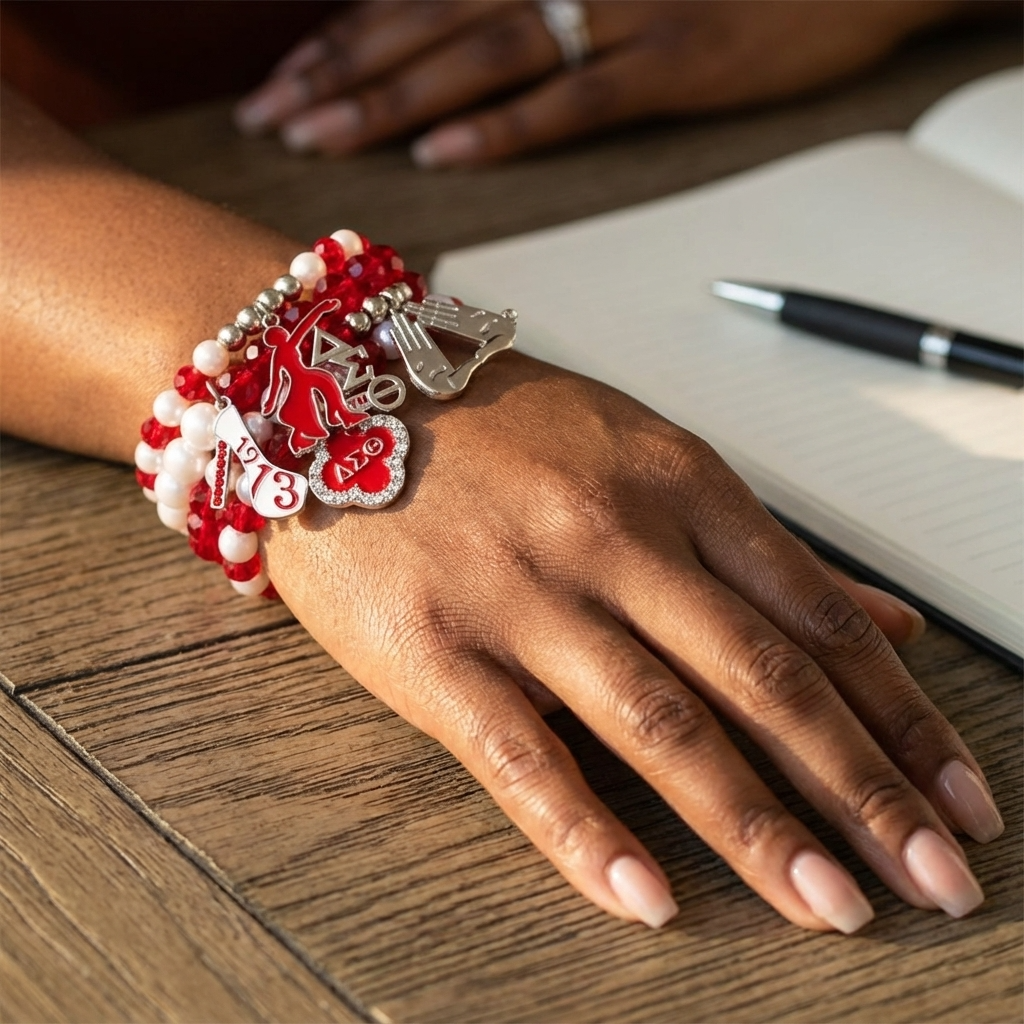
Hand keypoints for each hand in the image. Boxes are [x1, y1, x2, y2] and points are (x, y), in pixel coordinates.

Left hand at [235, 0, 959, 165]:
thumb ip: (536, 3)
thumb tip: (465, 44)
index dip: (343, 39)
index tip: (283, 84)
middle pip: (427, 20)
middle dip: (339, 73)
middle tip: (269, 122)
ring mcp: (620, 11)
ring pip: (481, 55)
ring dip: (394, 98)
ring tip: (320, 139)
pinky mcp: (674, 59)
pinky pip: (574, 98)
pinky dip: (508, 126)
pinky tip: (446, 156)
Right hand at [265, 354, 1000, 931]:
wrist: (335, 393)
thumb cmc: (501, 429)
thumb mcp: (648, 457)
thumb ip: (766, 550)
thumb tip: (886, 622)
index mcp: (679, 486)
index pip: (820, 618)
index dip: (904, 718)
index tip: (961, 798)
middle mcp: (615, 539)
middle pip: (764, 680)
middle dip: (862, 791)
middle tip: (935, 880)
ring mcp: (524, 595)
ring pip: (660, 724)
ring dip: (754, 828)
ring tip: (830, 907)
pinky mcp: (436, 648)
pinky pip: (520, 754)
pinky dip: (584, 833)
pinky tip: (644, 898)